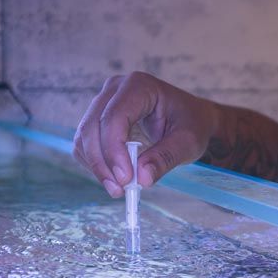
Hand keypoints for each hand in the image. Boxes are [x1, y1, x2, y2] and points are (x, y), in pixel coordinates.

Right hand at [73, 72, 216, 196]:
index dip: (114, 149)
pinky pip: (85, 144)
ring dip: (97, 166)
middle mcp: (115, 89)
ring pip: (85, 137)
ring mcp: (104, 102)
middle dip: (103, 162)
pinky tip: (114, 178)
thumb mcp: (188, 143)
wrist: (191, 119)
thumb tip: (141, 178)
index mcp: (139, 86)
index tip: (125, 178)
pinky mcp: (98, 119)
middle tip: (119, 190)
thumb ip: (165, 158)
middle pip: (93, 127)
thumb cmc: (192, 125)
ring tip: (119, 189)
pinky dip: (95, 164)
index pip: (115, 116)